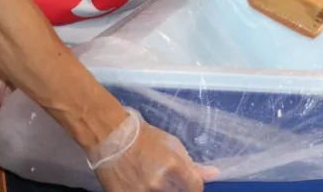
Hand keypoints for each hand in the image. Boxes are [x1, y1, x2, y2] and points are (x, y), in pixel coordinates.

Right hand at [95, 112, 216, 191]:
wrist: (109, 137)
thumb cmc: (142, 136)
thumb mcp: (171, 144)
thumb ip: (192, 164)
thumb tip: (213, 174)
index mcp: (172, 167)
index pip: (195, 188)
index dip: (194, 185)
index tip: (189, 181)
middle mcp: (159, 184)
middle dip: (176, 186)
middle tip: (164, 175)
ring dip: (161, 188)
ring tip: (150, 176)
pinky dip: (144, 190)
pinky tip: (139, 182)